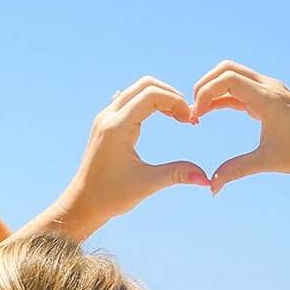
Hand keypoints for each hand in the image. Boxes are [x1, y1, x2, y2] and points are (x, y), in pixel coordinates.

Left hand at [35, 77, 207, 240]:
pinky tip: (161, 116)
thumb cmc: (110, 196)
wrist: (82, 204)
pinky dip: (148, 102)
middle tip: (186, 117)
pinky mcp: (106, 124)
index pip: (151, 95)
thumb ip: (177, 175)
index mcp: (116, 127)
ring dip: (160, 97)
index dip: (176, 102)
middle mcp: (108, 116)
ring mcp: (105, 118)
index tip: (190, 121)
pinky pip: (129, 100)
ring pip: (136, 90)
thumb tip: (206, 179)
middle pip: (145, 85)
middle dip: (171, 95)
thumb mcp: (146, 184)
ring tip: (178, 117)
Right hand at [192, 64, 289, 192]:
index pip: (227, 79)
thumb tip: (212, 187)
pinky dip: (225, 97)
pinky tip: (214, 112)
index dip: (205, 94)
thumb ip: (237, 170)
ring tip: (200, 114)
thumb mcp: (268, 162)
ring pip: (234, 76)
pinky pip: (242, 89)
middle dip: (204, 86)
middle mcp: (268, 87)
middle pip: (226, 69)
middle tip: (193, 111)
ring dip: (214, 90)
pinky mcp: (272, 97)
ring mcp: (271, 90)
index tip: (196, 116)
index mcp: (266, 98)